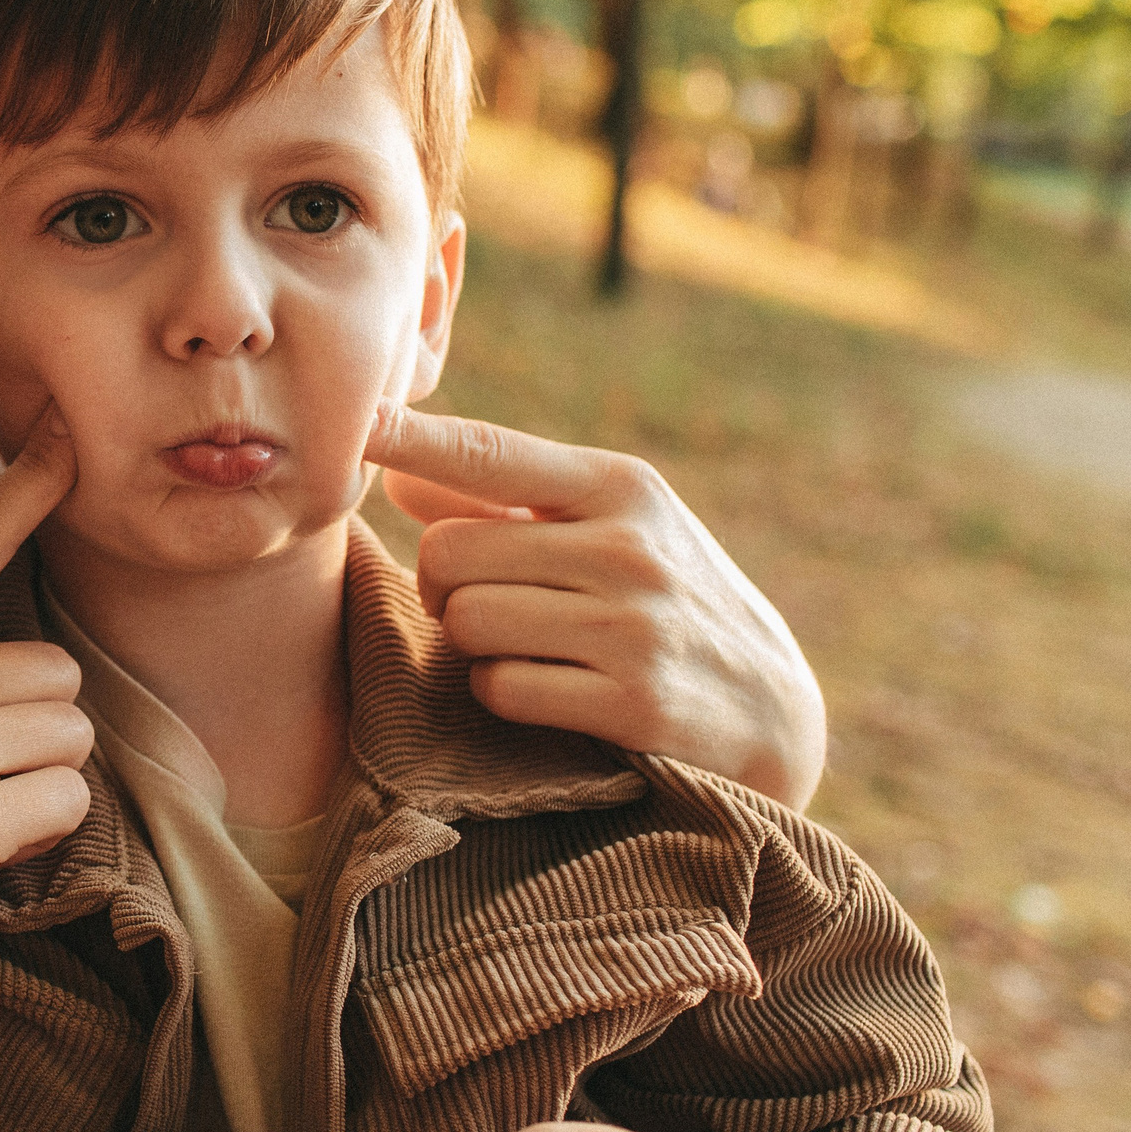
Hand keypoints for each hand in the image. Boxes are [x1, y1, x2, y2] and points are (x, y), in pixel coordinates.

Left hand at [364, 403, 825, 810]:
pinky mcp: (632, 703)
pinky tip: (550, 691)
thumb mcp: (605, 532)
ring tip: (530, 646)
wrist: (771, 713)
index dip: (414, 437)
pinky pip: (499, 686)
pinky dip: (503, 693)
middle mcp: (628, 546)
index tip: (358, 418)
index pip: (491, 452)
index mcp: (619, 486)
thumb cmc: (663, 603)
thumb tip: (396, 473)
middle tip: (484, 601)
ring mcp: (633, 625)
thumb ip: (499, 502)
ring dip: (474, 643)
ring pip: (466, 620)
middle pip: (448, 552)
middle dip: (444, 586)